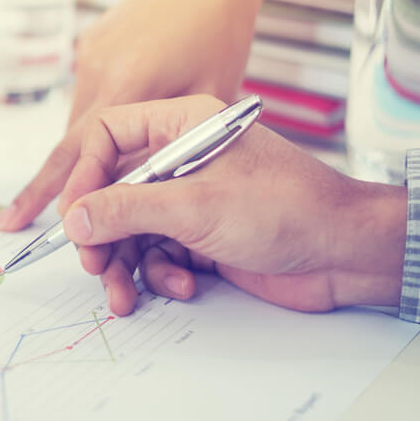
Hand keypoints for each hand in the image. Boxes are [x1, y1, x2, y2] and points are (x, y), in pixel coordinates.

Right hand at [0, 0, 262, 230]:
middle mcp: (98, 69)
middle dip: (44, 187)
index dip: (58, 195)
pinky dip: (92, 125)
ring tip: (74, 192)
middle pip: (66, 143)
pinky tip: (108, 138)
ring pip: (77, 122)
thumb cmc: (221, 32)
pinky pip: (86, 96)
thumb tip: (136, 192)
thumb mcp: (208, 99)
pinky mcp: (93, 44)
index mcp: (126, 85)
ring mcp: (90, 54)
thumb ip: (170, 146)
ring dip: (79, 157)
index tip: (43, 226)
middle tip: (12, 222)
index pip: (79, 155)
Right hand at [55, 95, 405, 315]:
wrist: (346, 252)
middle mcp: (182, 159)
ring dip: (123, 263)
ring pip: (131, 229)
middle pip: (113, 190)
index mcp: (182, 126)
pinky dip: (159, 275)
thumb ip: (127, 210)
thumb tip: (75, 219)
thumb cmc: (286, 208)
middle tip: (93, 264)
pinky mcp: (203, 236)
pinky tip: (180, 286)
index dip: (84, 175)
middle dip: (100, 232)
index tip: (74, 215)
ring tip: (123, 294)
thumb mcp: (195, 206)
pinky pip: (158, 254)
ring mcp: (192, 198)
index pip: (108, 135)